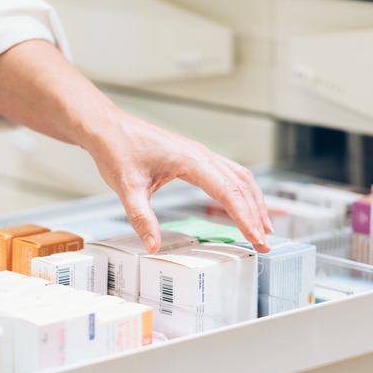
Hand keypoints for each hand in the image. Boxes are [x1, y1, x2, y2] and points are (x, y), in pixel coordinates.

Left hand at [0, 40, 272, 251]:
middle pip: (242, 185)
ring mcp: (201, 154)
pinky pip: (228, 173)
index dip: (246, 218)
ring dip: (255, 202)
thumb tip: (154, 245)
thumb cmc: (117, 150)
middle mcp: (201, 155)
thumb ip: (142, 218)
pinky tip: (244, 206)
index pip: (229, 192)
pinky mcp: (195, 157)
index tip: (258, 239)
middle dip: (257, 215)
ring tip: (264, 228)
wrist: (107, 127)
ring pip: (240, 177)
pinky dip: (242, 192)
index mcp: (190, 160)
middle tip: (266, 243)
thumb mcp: (126, 189)